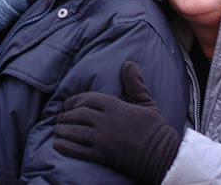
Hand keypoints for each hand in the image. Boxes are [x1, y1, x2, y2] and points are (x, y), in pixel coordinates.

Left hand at [53, 61, 181, 184]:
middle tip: (60, 118)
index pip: (87, 99)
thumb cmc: (155, 130)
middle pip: (78, 114)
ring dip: (62, 130)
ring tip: (57, 130)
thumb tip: (129, 64)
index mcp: (115, 106)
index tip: (67, 105)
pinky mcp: (102, 156)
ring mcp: (102, 139)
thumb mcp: (146, 103)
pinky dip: (65, 147)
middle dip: (66, 116)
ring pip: (74, 131)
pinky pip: (78, 150)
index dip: (74, 101)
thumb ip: (135, 84)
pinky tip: (57, 144)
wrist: (163, 156)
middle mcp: (106, 121)